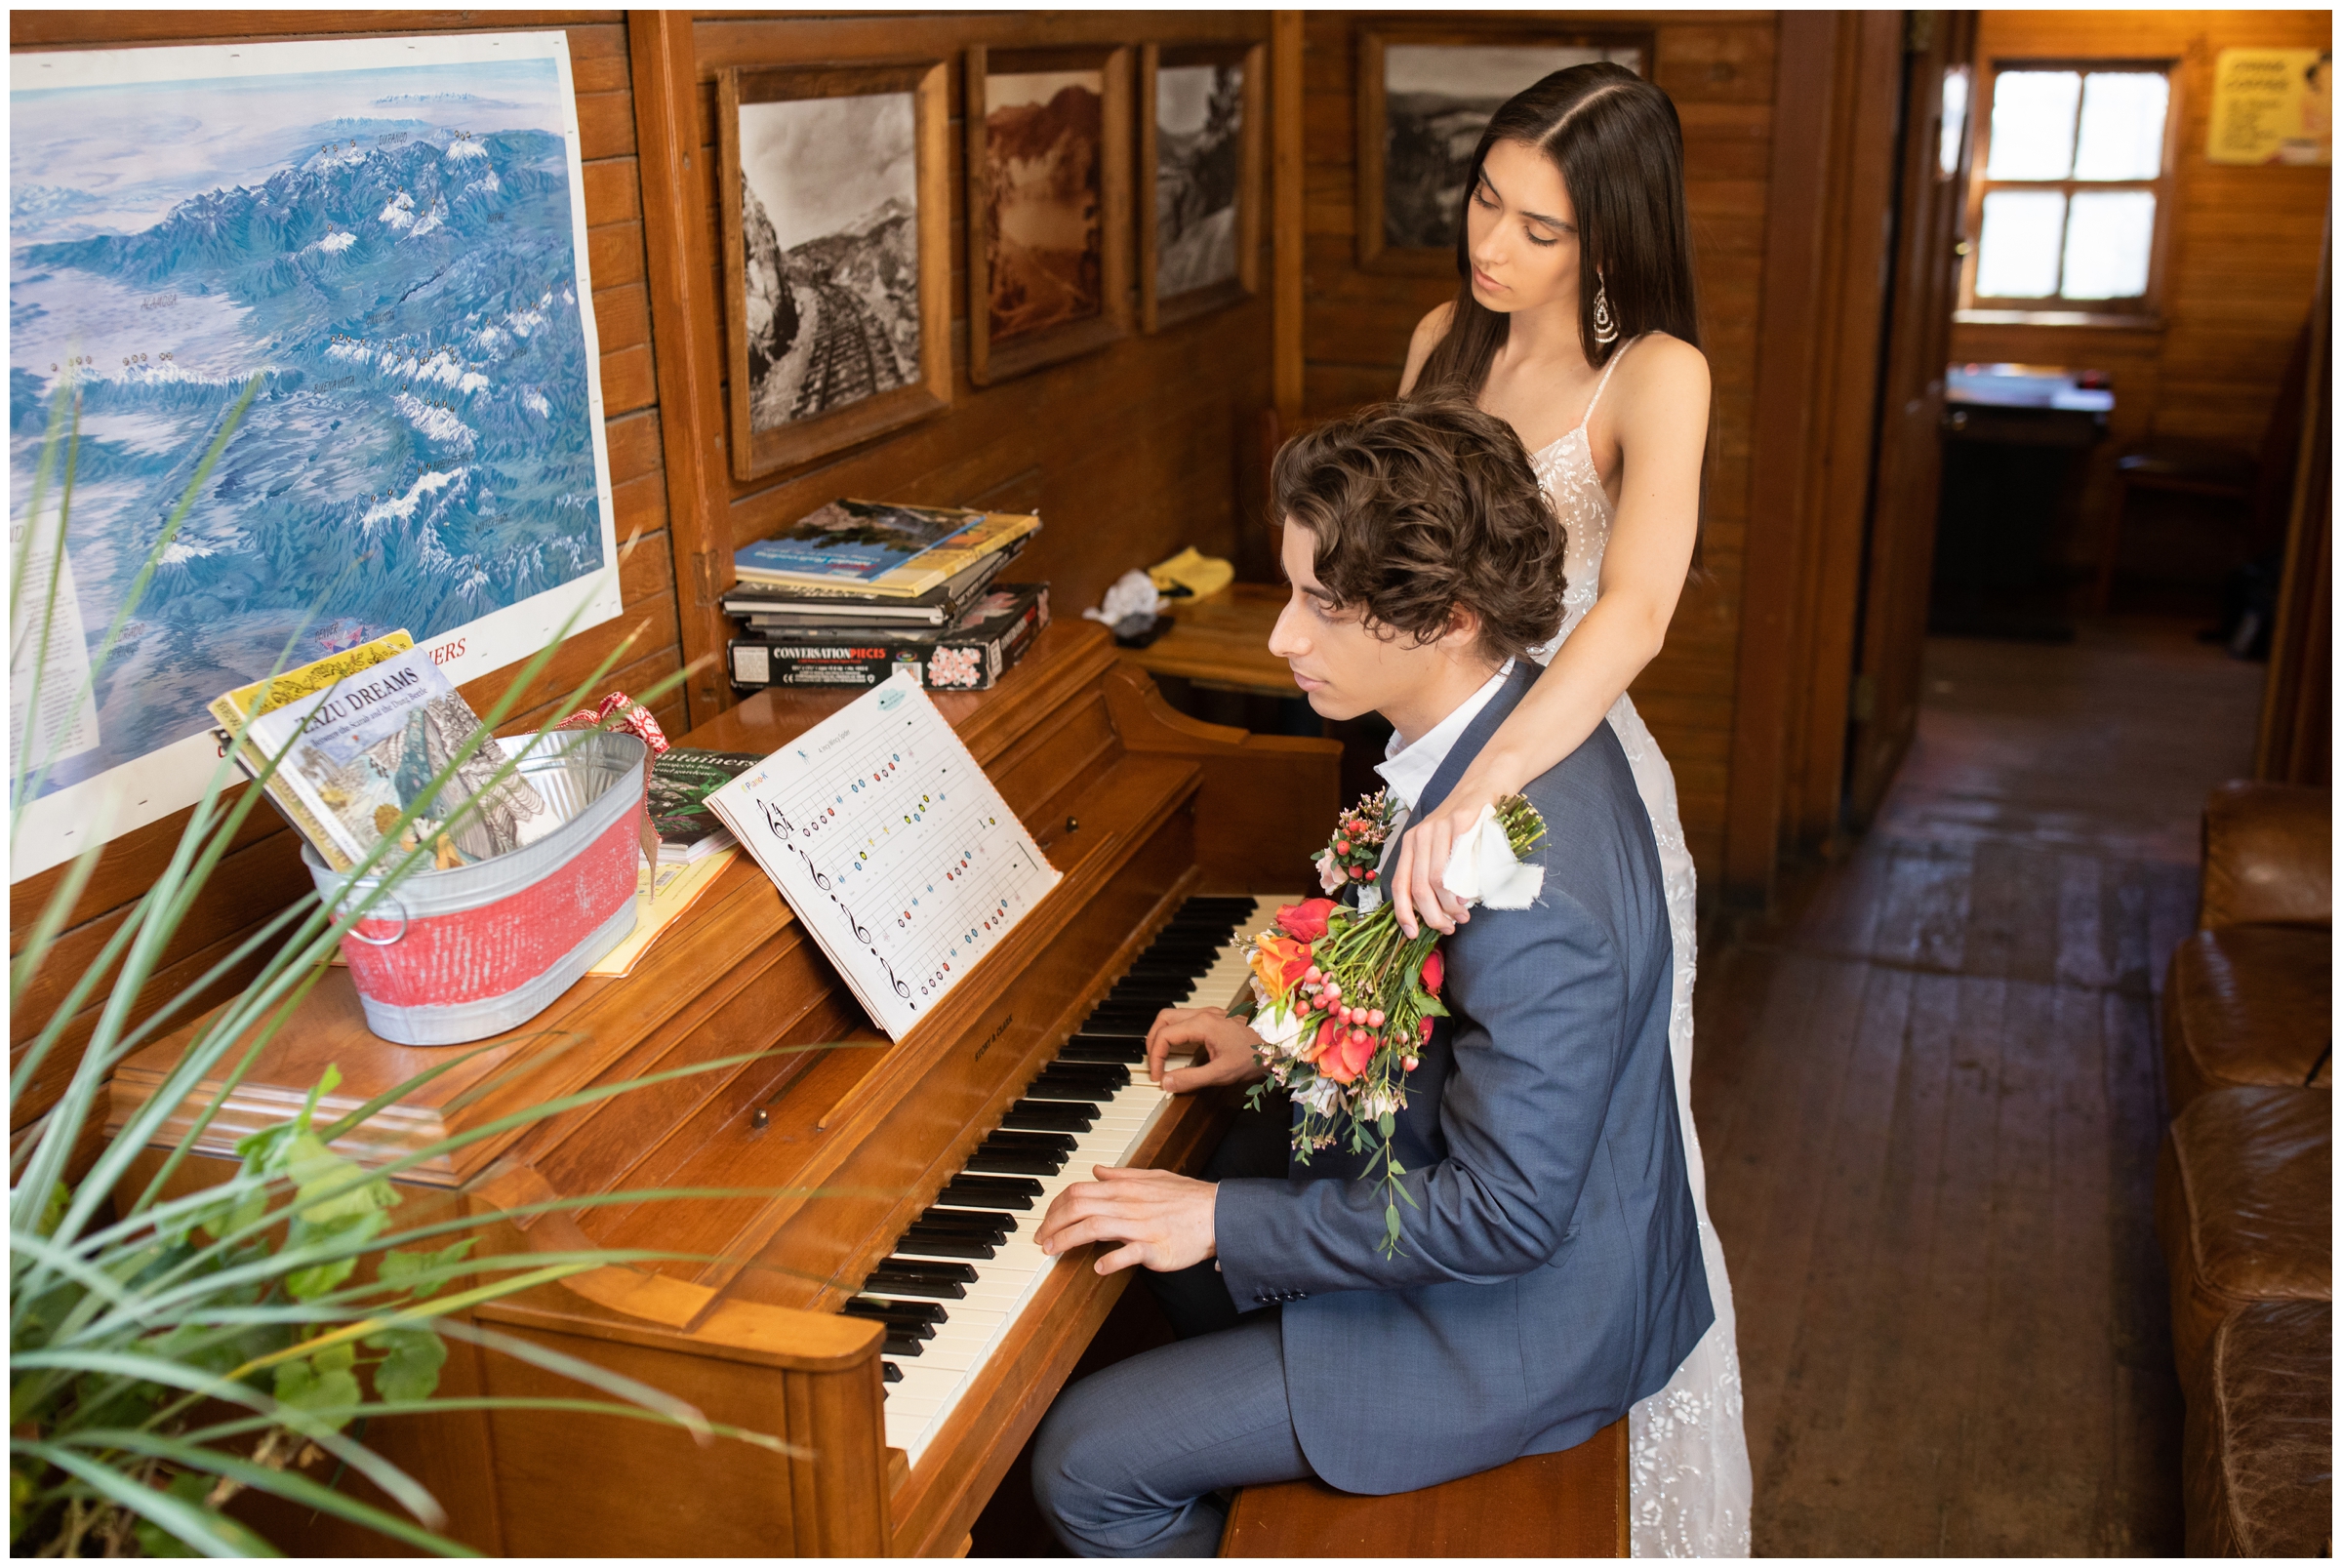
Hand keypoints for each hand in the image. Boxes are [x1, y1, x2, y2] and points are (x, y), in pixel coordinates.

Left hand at [1036, 1165, 1216, 1274]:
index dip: (1055, 1206)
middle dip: (1052, 1224)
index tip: (1046, 1221)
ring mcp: (1140, 1226)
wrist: (1218, 1214)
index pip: (1078, 1191)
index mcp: (1125, 1188)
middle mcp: (1128, 1205)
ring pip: (1094, 1228)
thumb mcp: (1153, 1177)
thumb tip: (1096, 1171)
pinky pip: (1128, 1253)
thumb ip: (1122, 1175)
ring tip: (1053, 1251)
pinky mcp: (1155, 1248)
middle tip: (1041, 1240)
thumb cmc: (1186, 1198)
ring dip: (1067, 1240)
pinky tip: (1098, 1267)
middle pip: (1078, 1208)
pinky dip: (1111, 1260)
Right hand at [1144, 1007, 1269, 1093]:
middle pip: (1163, 1018)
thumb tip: (1166, 1083)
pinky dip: (1176, 1032)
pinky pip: (1186, 1019)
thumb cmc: (1256, 1055)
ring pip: (1173, 1016)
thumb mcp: (1222, 1073)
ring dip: (1163, 1034)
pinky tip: (1181, 1049)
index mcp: (1201, 1024)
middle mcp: (1203, 1013)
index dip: (1155, 1058)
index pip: (1164, 1036)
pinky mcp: (1215, 1017)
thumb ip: (1191, 1079)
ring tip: (1163, 1057)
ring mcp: (1209, 1013)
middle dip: (1152, 1041)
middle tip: (1154, 1064)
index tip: (1158, 1077)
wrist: (1280, 1044)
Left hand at [1390, 761, 1513, 936]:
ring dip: (1450, 906)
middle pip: (1418, 888)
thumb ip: (1436, 872)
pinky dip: (1462, 887)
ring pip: (1436, 880)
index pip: (1399, 884)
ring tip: (1463, 915)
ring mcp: (1439, 828)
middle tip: (1448, 927)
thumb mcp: (1444, 846)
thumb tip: (1437, 913)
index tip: (1412, 935)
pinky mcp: (1461, 822)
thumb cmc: (1466, 821)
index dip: (1403, 914)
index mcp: (1410, 844)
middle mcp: (1419, 835)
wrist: (1485, 782)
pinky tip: (1468, 897)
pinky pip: (1458, 863)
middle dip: (1432, 917)